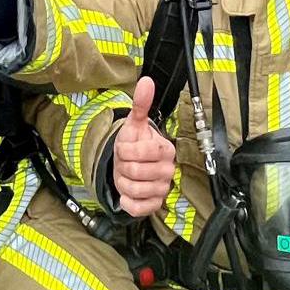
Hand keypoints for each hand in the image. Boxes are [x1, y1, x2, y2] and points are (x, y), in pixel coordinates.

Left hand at [111, 76, 177, 216]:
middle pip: (136, 172)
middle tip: (123, 163)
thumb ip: (140, 104)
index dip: (126, 150)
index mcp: (165, 149)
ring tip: (125, 176)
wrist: (132, 166)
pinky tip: (127, 193)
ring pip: (134, 190)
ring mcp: (163, 189)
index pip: (144, 152)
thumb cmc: (134, 145)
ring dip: (122, 182)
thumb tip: (146, 81)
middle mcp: (168, 170)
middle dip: (121, 167)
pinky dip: (127, 201)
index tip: (123, 148)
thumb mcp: (134, 125)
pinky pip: (137, 208)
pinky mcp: (155, 205)